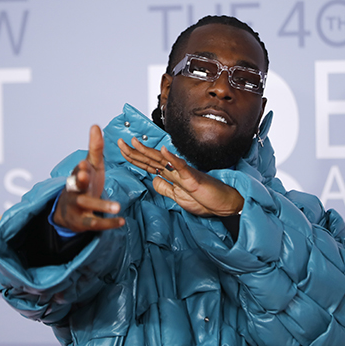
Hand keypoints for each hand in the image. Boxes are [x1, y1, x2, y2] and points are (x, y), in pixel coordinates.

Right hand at [53, 125, 124, 232]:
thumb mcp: (91, 166)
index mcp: (78, 175)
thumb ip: (95, 148)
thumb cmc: (84, 184)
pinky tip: (121, 221)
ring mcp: (78, 207)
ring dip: (101, 206)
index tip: (84, 163)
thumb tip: (95, 125)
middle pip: (75, 186)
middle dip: (79, 181)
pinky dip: (108, 223)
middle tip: (85, 176)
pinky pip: (95, 224)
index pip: (78, 170)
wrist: (69, 211)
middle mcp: (75, 191)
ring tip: (117, 207)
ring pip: (87, 206)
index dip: (81, 168)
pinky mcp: (83, 222)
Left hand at [118, 137, 243, 216]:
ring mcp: (184, 173)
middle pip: (151, 159)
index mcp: (172, 175)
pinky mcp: (193, 178)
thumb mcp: (179, 198)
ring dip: (148, 151)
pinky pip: (181, 167)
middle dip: (134, 152)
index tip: (122, 150)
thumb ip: (166, 188)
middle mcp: (175, 171)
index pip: (149, 164)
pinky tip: (164, 150)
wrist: (225, 203)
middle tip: (120, 142)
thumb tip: (153, 180)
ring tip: (135, 142)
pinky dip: (172, 158)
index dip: (135, 158)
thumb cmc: (205, 199)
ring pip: (162, 159)